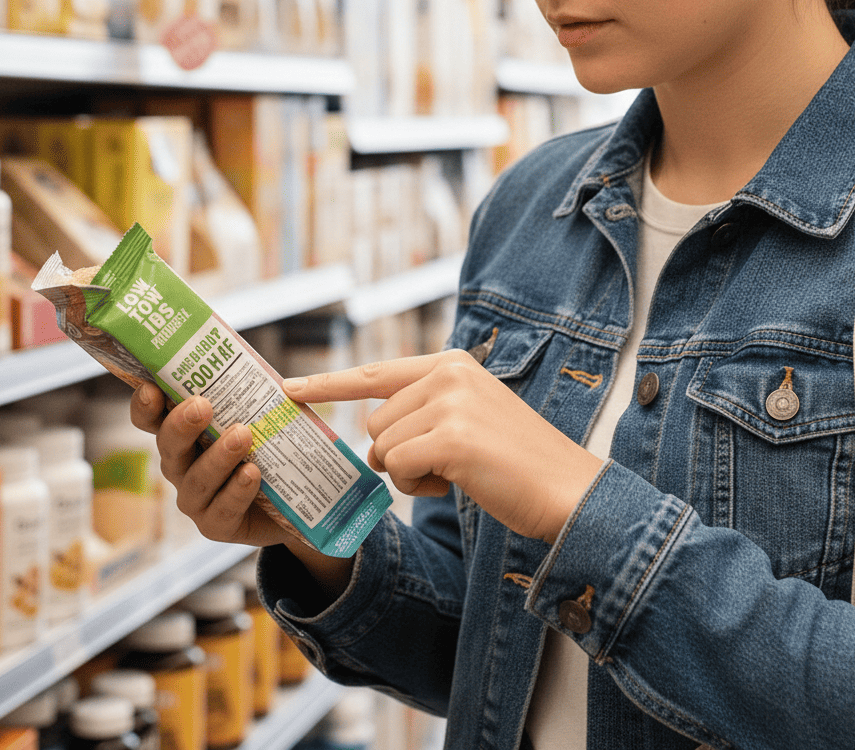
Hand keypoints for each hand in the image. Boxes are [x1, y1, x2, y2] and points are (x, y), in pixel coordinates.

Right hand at [129, 382, 283, 546]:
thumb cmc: (276, 448)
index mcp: (188, 434)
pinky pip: (220, 511)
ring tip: (242, 436)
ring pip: (195, 480)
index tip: (152, 389)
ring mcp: (197, 498)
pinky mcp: (217, 525)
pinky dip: (236, 491)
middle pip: (168, 446)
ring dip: (217, 457)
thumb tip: (289, 384)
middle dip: (180, 425)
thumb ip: (273, 397)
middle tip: (201, 406)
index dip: (145, 405)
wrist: (299, 500)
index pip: (154, 418)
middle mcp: (184, 465)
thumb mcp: (273, 416)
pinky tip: (251, 473)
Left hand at [282, 349, 602, 543]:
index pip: (376, 372)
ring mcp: (451, 402)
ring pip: (382, 447)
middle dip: (395, 454)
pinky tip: (455, 484)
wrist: (567, 491)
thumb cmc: (515, 463)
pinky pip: (399, 468)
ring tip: (454, 474)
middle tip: (439, 466)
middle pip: (375, 421)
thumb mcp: (469, 416)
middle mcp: (449, 373)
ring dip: (408, 474)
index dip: (328, 383)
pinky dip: (418, 488)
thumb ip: (425, 409)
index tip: (287, 388)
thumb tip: (371, 434)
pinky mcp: (453, 437)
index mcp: (451, 363)